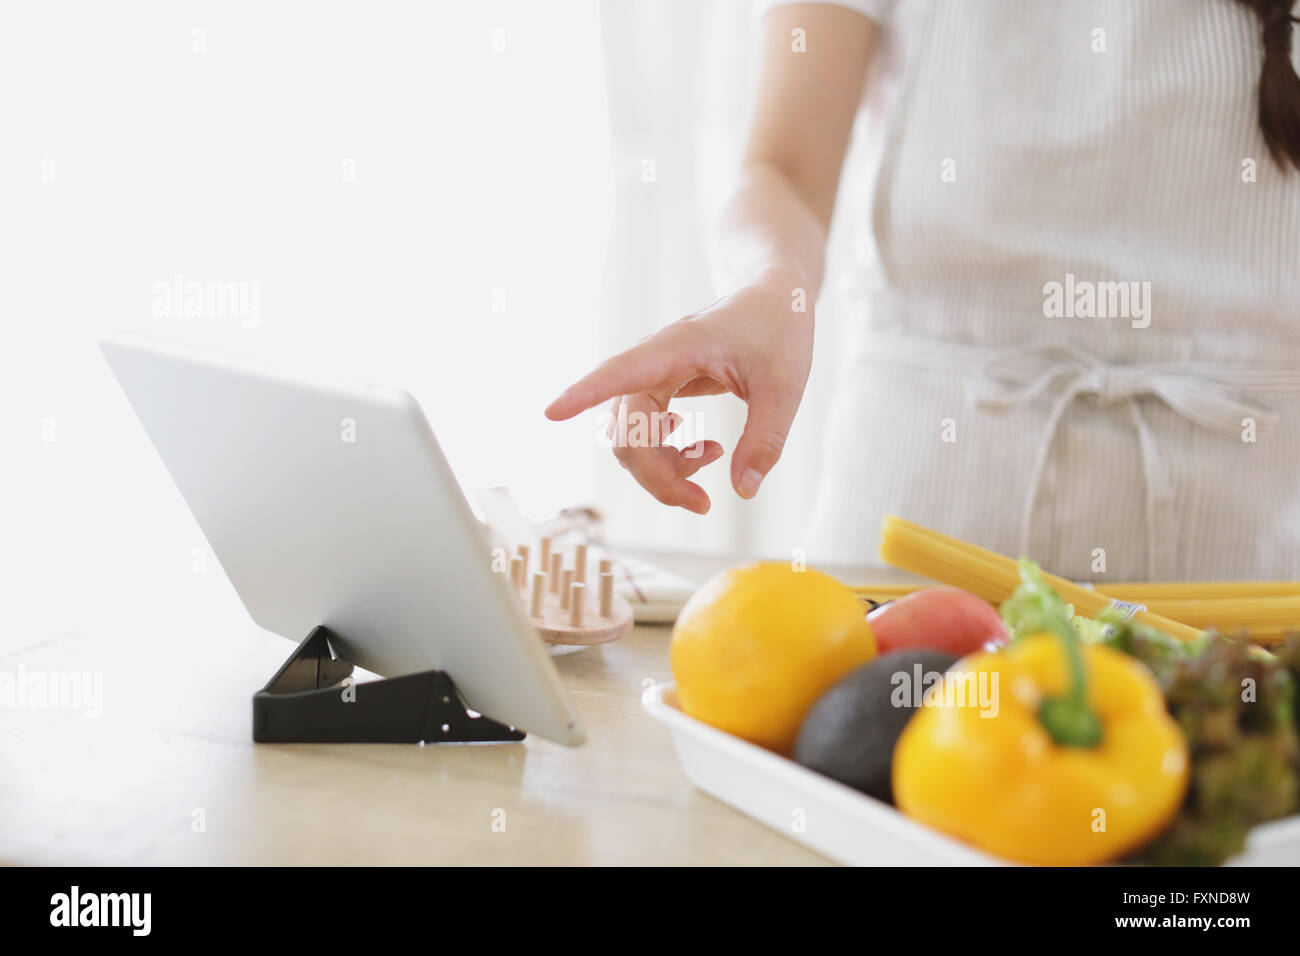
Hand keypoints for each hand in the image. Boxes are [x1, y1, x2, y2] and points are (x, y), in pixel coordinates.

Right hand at [545, 273, 812, 513]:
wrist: (774, 298)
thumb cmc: (779, 328)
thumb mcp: (785, 385)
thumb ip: (765, 438)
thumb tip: (743, 489)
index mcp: (679, 347)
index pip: (621, 371)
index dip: (585, 393)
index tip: (552, 412)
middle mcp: (656, 361)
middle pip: (627, 428)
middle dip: (655, 475)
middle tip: (702, 504)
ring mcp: (655, 375)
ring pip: (631, 437)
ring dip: (662, 468)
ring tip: (713, 459)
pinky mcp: (662, 387)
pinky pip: (645, 432)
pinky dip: (667, 455)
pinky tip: (702, 451)